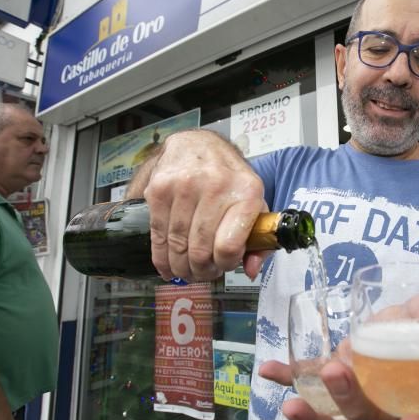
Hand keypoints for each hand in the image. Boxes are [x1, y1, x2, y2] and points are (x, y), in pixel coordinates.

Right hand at [142, 130, 268, 280]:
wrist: (198, 145)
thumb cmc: (230, 178)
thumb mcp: (255, 202)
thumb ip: (260, 239)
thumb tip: (251, 270)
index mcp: (246, 192)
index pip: (229, 246)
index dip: (224, 264)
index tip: (223, 265)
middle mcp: (215, 186)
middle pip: (200, 250)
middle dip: (200, 271)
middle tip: (201, 273)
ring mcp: (184, 186)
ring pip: (177, 245)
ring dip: (180, 267)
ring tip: (185, 270)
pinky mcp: (159, 189)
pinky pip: (158, 234)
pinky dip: (161, 257)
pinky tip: (167, 264)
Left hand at [259, 304, 418, 419]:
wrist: (413, 328)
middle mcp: (390, 409)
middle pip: (371, 419)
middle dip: (352, 402)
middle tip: (339, 374)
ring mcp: (358, 398)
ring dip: (314, 415)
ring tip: (294, 404)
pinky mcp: (335, 381)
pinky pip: (311, 386)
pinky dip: (289, 379)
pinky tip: (268, 371)